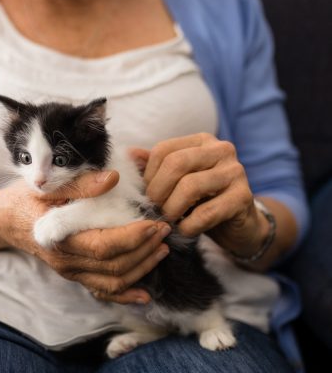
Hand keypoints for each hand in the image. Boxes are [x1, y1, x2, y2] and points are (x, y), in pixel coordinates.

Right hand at [0, 170, 170, 304]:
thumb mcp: (47, 185)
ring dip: (141, 268)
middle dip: (144, 250)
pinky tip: (144, 295)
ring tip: (161, 249)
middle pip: (114, 266)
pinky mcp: (74, 274)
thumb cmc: (25, 199)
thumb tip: (114, 179)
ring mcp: (70, 271)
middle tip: (164, 230)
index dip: (133, 238)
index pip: (104, 246)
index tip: (154, 223)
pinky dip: (125, 295)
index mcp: (60, 238)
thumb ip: (80, 184)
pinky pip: (101, 291)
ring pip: (112, 282)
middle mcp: (66, 262)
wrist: (5, 220)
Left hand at [130, 133, 269, 257]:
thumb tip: (128, 154)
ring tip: (168, 221)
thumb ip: (155, 167)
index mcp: (201, 141)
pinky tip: (185, 230)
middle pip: (175, 164)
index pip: (163, 150)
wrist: (239, 226)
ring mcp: (235, 171)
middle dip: (158, 192)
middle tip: (154, 210)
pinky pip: (206, 212)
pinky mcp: (243, 197)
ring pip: (190, 186)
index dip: (148, 176)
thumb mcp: (177, 181)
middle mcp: (220, 149)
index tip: (147, 196)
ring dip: (172, 209)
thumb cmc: (202, 201)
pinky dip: (189, 226)